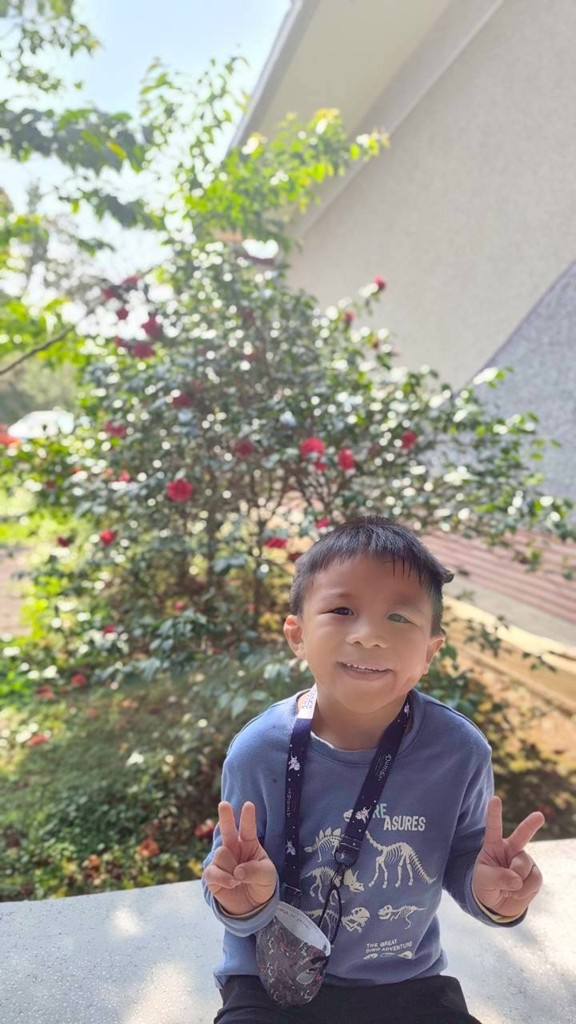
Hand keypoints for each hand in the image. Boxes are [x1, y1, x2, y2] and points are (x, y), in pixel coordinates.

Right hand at [202, 800, 276, 916]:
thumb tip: (237, 872)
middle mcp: (234, 848)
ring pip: (221, 854)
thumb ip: (255, 870)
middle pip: (227, 830)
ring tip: (239, 879)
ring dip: (232, 868)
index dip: (248, 818)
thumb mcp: (267, 876)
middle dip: (225, 817)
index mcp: (249, 844)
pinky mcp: (212, 874)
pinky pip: (213, 871)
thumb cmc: (261, 883)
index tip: (249, 805)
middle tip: (224, 804)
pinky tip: (232, 883)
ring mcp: (222, 860)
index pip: (248, 829)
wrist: (252, 906)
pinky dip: (224, 878)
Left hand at [472, 796, 543, 917]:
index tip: (495, 799)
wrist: (496, 904)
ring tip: (508, 888)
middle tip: (539, 816)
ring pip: (524, 866)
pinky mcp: (534, 874)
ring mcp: (524, 860)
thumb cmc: (486, 885)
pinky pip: (534, 880)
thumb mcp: (484, 881)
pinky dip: (525, 890)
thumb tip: (517, 879)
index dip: (494, 813)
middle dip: (531, 825)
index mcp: (494, 845)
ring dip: (516, 881)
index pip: (494, 827)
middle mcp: (511, 849)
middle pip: (522, 835)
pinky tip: (517, 893)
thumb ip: (498, 877)